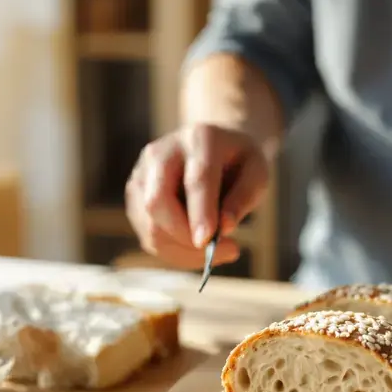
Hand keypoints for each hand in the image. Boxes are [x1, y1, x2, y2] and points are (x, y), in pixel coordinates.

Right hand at [125, 124, 269, 269]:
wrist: (213, 147)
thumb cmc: (237, 162)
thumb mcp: (257, 172)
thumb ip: (244, 197)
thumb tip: (224, 228)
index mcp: (199, 139)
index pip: (196, 179)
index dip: (200, 212)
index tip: (207, 241)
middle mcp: (162, 152)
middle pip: (158, 201)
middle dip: (184, 236)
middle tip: (217, 251)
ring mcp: (141, 174)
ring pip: (150, 226)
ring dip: (183, 250)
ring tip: (215, 251)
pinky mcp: (134, 196)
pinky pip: (148, 236)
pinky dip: (174, 252)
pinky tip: (197, 247)